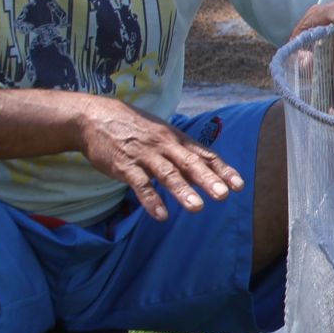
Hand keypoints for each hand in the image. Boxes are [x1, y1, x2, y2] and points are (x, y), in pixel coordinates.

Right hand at [75, 96, 244, 220]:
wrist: (94, 117)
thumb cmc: (134, 128)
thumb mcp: (163, 134)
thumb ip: (183, 152)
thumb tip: (208, 172)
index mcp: (177, 139)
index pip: (204, 155)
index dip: (222, 170)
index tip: (240, 185)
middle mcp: (165, 145)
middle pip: (190, 163)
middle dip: (208, 179)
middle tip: (224, 196)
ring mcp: (144, 155)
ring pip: (167, 173)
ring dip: (182, 191)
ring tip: (197, 208)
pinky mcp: (124, 165)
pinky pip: (139, 184)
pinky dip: (150, 199)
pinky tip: (160, 215)